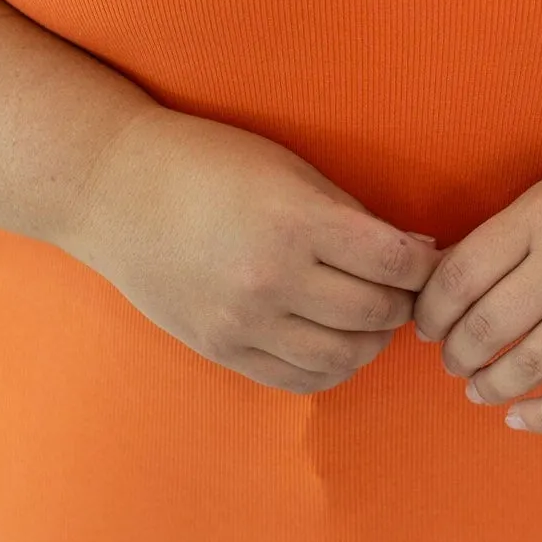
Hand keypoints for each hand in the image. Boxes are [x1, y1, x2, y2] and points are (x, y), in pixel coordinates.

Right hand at [66, 105, 442, 396]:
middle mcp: (273, 277)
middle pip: (377, 312)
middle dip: (404, 301)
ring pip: (345, 355)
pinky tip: (337, 342)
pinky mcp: (222, 347)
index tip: (427, 257)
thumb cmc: (208, 163)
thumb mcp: (289, 169)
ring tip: (373, 316)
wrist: (114, 189)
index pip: (396, 262)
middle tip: (406, 288)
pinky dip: (333, 366)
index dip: (425, 264)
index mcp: (297, 221)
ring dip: (373, 339)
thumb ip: (353, 216)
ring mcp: (245, 320)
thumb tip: (417, 252)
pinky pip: (300, 378)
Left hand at [412, 135, 541, 433]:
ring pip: (527, 367)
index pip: (458, 276)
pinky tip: (519, 419)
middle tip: (450, 361)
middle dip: (454, 354)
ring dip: (488, 387)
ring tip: (477, 388)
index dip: (429, 312)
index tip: (424, 326)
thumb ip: (505, 235)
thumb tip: (437, 286)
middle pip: (485, 327)